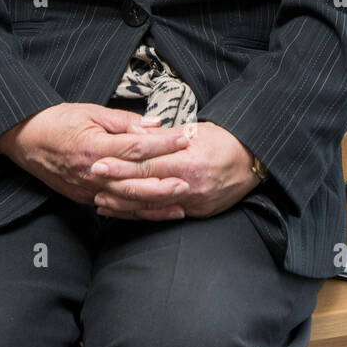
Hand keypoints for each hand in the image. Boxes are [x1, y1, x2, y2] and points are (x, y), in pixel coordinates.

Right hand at [0, 102, 192, 218]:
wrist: (25, 139)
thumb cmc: (57, 122)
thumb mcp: (91, 111)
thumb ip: (124, 121)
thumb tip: (154, 125)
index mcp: (93, 146)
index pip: (135, 147)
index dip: (162, 144)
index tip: (183, 139)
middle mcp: (91, 172)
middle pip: (134, 181)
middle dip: (164, 182)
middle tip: (189, 179)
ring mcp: (88, 189)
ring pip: (127, 201)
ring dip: (155, 204)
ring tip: (180, 203)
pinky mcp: (84, 198)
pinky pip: (115, 209)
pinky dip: (137, 213)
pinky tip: (156, 213)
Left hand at [89, 120, 259, 220]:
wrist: (253, 162)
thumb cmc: (225, 141)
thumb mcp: (196, 130)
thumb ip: (163, 136)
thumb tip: (135, 133)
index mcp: (189, 161)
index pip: (147, 165)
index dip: (121, 165)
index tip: (100, 162)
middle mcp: (191, 186)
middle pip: (145, 188)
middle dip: (116, 186)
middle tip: (93, 181)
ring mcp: (194, 203)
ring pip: (152, 207)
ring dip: (124, 204)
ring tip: (101, 199)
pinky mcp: (197, 213)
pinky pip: (165, 216)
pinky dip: (143, 214)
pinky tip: (126, 211)